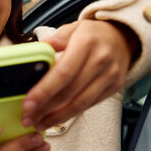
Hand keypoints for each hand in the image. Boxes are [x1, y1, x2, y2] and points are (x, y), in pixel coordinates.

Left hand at [21, 20, 139, 130]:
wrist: (122, 37)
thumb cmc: (93, 34)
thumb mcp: (74, 27)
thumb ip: (56, 39)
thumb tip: (40, 48)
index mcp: (87, 43)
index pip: (63, 72)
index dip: (44, 90)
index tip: (28, 103)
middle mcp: (101, 60)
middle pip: (69, 91)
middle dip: (45, 108)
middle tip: (28, 118)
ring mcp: (110, 76)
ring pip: (80, 104)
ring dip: (57, 117)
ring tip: (38, 123)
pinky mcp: (114, 88)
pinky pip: (89, 105)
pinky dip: (70, 115)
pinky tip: (56, 118)